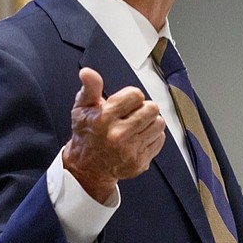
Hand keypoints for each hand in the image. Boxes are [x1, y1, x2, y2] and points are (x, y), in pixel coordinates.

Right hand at [62, 67, 165, 202]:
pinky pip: (159, 140)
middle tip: (132, 115)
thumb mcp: (82, 108)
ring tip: (137, 126)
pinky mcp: (139, 162)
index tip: (124, 104)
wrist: (87, 169)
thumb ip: (90, 88)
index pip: (136, 95)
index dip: (132, 97)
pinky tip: (139, 139)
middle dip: (143, 108)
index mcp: (103, 118)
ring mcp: (129, 150)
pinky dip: (152, 137)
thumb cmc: (87, 134)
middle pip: (152, 108)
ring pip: (159, 123)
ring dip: (150, 122)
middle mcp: (117, 135)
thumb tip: (88, 73)